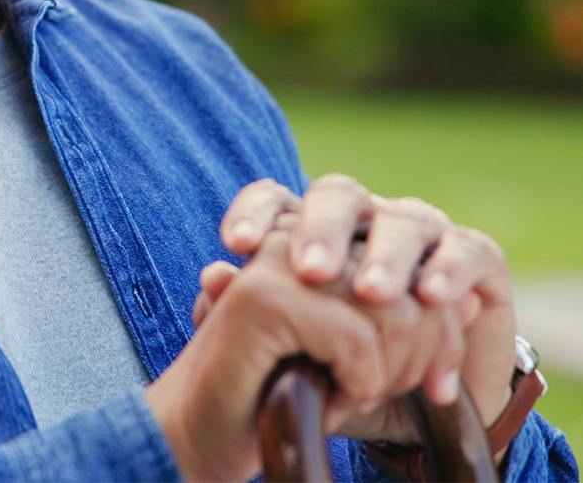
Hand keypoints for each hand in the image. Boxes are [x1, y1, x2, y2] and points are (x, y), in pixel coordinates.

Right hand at [146, 224, 462, 480]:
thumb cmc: (282, 396)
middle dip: (414, 359)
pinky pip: (357, 338)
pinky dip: (354, 384)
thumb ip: (397, 321)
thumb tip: (462, 304)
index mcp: (315, 236)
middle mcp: (296, 234)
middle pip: (411, 289)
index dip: (439, 334)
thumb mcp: (354, 354)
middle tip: (373, 392)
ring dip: (383, 373)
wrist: (206, 433)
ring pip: (391, 310)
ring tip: (345, 391)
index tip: (435, 387)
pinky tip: (326, 396)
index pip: (414, 265)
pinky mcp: (265, 296)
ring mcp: (278, 260)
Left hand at [219, 176, 516, 431]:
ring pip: (402, 221)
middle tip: (310, 271)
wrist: (419, 410)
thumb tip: (212, 277)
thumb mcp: (290, 352)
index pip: (275, 198)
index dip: (255, 212)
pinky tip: (431, 298)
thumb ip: (245, 312)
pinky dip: (450, 269)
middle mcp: (364, 219)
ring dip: (386, 256)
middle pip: (339, 196)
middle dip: (322, 228)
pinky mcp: (477, 260)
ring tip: (371, 295)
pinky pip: (467, 249)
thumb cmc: (339, 367)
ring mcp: (420, 233)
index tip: (236, 243)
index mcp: (310, 229)